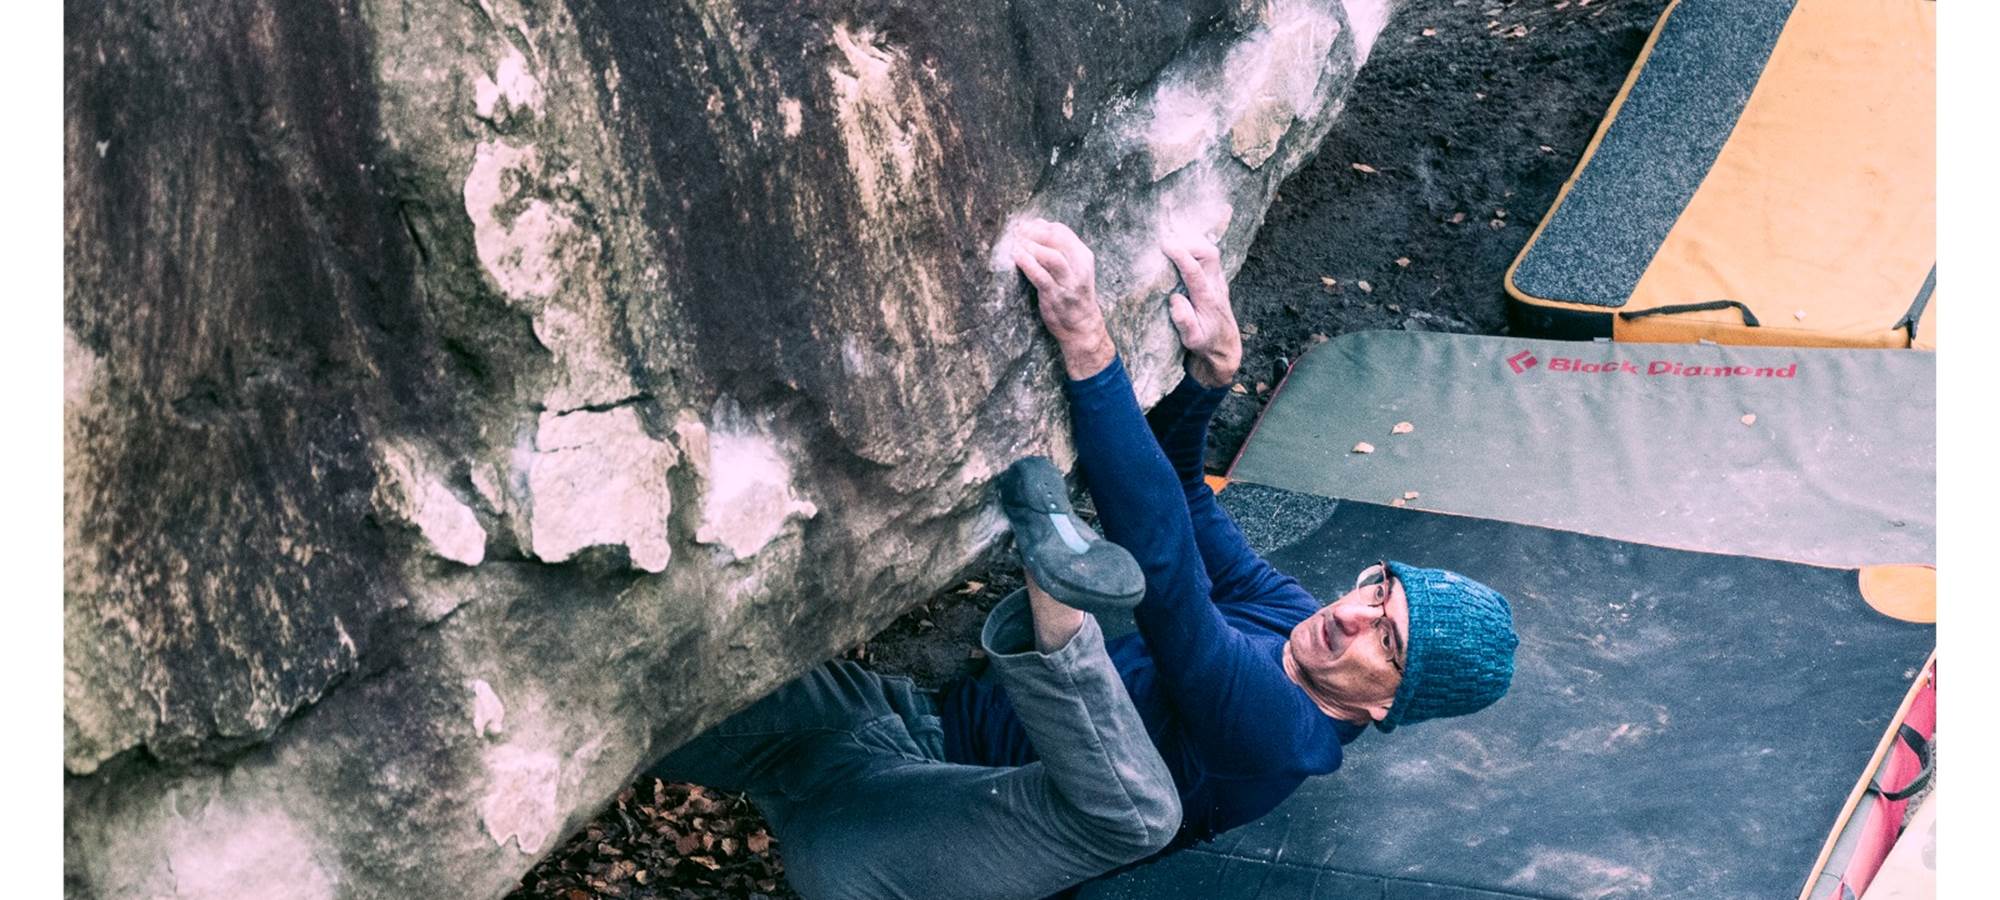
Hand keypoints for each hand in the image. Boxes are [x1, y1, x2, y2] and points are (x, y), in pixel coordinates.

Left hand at [1013, 219, 1114, 378]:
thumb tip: (1038, 223)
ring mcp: (1068, 282)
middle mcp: (1078, 267)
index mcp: (1083, 256)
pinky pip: (1041, 276)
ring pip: (1050, 256)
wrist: (1082, 326)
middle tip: (1016, 232)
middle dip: (1033, 233)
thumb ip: (1059, 248)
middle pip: (1055, 239)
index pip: (1061, 231)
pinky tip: (1016, 257)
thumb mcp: (1073, 268)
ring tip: (1015, 243)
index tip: (1024, 226)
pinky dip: (1027, 264)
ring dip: (1030, 246)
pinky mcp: (1056, 296)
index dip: (1040, 226)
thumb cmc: (1073, 294)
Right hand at [1163, 237, 1240, 388]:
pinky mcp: (1217, 279)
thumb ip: (1184, 321)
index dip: (1181, 255)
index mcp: (1206, 298)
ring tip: (1173, 238)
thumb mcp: (1192, 339)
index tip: (1164, 245)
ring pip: (1211, 251)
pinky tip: (1183, 244)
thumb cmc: (1205, 342)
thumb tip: (1175, 299)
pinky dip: (1196, 247)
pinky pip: (1209, 256)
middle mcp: (1215, 285)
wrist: (1225, 345)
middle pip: (1209, 253)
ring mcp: (1218, 280)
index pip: (1195, 270)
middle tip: (1167, 241)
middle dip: (1189, 243)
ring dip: (1193, 242)